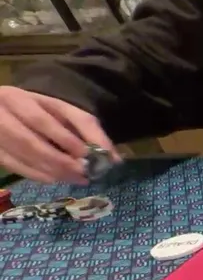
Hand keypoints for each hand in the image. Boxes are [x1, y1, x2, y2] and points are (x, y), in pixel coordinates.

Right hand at [0, 86, 116, 183]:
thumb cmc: (36, 111)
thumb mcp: (60, 112)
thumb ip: (87, 130)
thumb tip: (114, 158)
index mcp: (20, 99)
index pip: (42, 120)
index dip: (64, 138)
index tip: (87, 154)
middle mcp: (1, 114)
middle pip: (30, 141)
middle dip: (59, 160)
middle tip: (82, 173)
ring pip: (22, 156)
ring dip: (52, 171)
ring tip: (75, 178)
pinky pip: (13, 166)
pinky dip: (36, 175)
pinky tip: (55, 180)